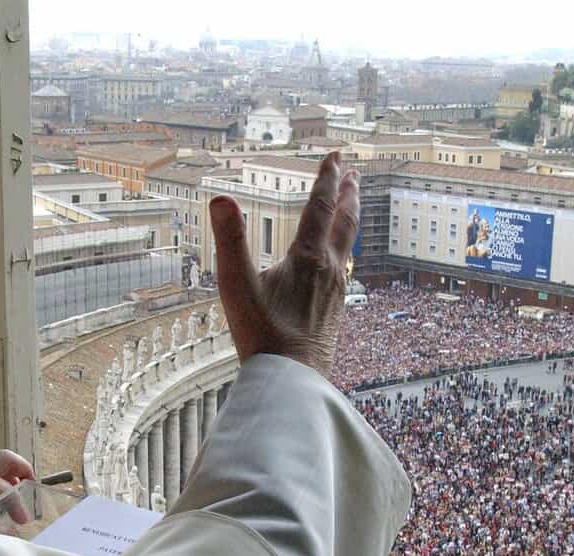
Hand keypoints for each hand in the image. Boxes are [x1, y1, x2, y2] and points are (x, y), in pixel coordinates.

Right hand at [209, 151, 359, 374]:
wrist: (293, 381)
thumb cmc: (262, 335)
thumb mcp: (236, 285)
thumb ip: (229, 240)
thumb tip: (219, 199)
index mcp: (307, 258)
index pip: (320, 207)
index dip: (327, 179)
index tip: (335, 157)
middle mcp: (329, 270)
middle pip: (345, 222)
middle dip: (348, 194)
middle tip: (353, 172)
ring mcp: (336, 291)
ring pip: (349, 245)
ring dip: (350, 219)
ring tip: (351, 206)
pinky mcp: (336, 311)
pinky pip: (345, 269)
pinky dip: (345, 250)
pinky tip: (340, 260)